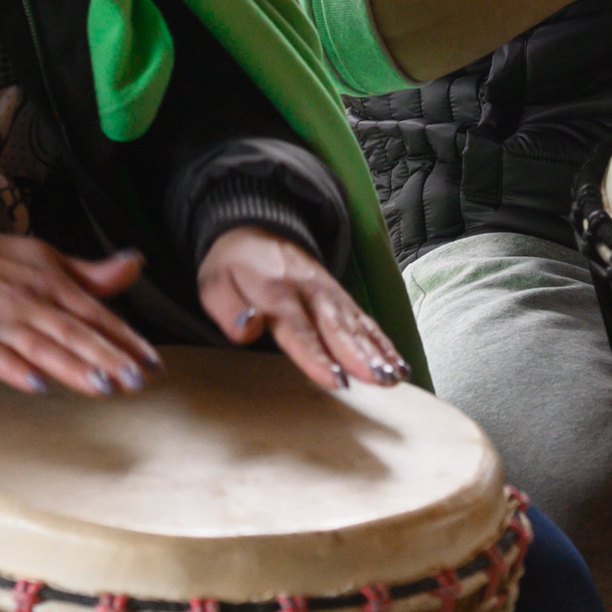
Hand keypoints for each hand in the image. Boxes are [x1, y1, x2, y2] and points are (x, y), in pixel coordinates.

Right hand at [0, 225, 159, 397]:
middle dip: (107, 358)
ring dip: (72, 368)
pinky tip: (39, 387)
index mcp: (52, 283)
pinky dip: (17, 372)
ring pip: (42, 347)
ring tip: (102, 387)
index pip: (96, 315)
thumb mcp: (48, 258)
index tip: (152, 362)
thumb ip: (92, 273)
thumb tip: (136, 263)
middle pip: (74, 333)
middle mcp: (30, 302)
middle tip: (137, 380)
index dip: (126, 339)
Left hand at [197, 226, 406, 390]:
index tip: (335, 379)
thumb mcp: (214, 284)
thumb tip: (247, 328)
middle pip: (336, 326)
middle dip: (358, 354)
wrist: (257, 231)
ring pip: (356, 324)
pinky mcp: (341, 297)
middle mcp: (309, 290)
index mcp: (275, 291)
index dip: (317, 355)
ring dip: (376, 350)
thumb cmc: (235, 268)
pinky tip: (397, 365)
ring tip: (393, 376)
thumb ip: (227, 309)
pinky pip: (365, 320)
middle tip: (377, 379)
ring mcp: (329, 292)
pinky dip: (383, 342)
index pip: (298, 328)